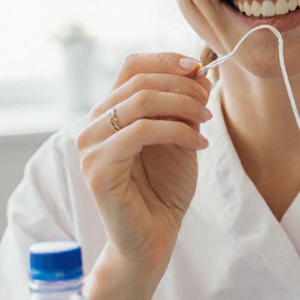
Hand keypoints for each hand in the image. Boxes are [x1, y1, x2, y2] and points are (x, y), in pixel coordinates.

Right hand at [77, 53, 212, 273]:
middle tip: (208, 103)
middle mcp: (95, 125)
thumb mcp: (182, 138)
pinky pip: (140, 131)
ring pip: (140, 102)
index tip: (197, 68)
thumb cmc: (165, 190)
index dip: (165, 60)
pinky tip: (198, 144)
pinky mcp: (98, 168)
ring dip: (183, 106)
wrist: (154, 238)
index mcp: (111, 112)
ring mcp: (91, 146)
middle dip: (182, 87)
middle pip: (139, 81)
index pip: (132, 66)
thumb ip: (185, 107)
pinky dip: (176, 131)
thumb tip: (199, 73)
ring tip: (206, 124)